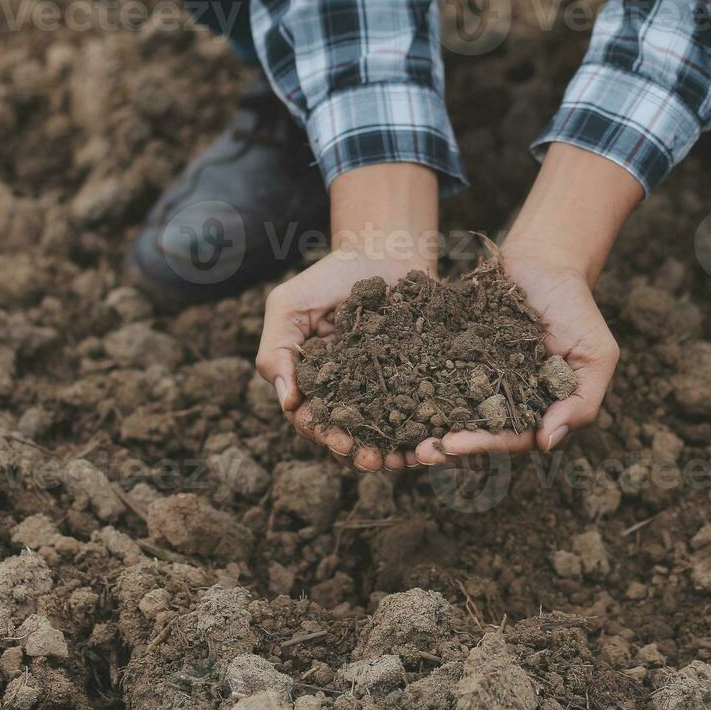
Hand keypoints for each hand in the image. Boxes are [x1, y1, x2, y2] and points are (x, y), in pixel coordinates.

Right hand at [254, 163, 438, 472]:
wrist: (381, 249)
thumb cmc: (328, 278)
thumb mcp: (289, 307)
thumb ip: (277, 351)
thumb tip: (288, 404)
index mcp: (317, 384)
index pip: (315, 420)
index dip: (324, 435)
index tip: (337, 442)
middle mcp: (352, 393)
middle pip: (353, 433)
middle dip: (360, 452)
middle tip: (371, 460)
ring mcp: (388, 387)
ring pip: (388, 430)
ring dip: (393, 450)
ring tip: (402, 461)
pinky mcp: (421, 376)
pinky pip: (424, 408)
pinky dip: (427, 427)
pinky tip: (433, 439)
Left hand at [414, 144, 640, 465]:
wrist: (546, 262)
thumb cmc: (578, 311)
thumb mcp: (596, 356)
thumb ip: (582, 401)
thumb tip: (548, 444)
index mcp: (531, 413)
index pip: (507, 440)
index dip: (481, 445)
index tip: (454, 447)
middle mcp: (497, 402)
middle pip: (469, 432)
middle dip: (444, 445)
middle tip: (416, 453)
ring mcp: (471, 378)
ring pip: (443, 409)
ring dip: (421, 425)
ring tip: (396, 434)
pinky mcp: (449, 353)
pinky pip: (426, 371)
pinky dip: (407, 383)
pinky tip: (386, 389)